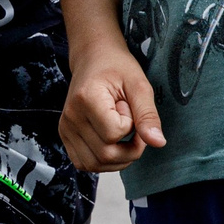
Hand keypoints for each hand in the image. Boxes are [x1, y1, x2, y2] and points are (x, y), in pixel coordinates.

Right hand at [60, 45, 165, 170]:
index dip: (131, 124)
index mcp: (86, 99)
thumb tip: (158, 143)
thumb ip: (148, 115)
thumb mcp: (139, 85)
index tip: (128, 106)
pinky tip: (112, 143)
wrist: (93, 59)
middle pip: (106, 155)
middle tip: (133, 124)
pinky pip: (86, 163)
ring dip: (118, 158)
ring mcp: (65, 129)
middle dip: (130, 147)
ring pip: (96, 164)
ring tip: (123, 133)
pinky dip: (104, 161)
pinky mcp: (66, 136)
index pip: (115, 133)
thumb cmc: (116, 67)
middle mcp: (71, 117)